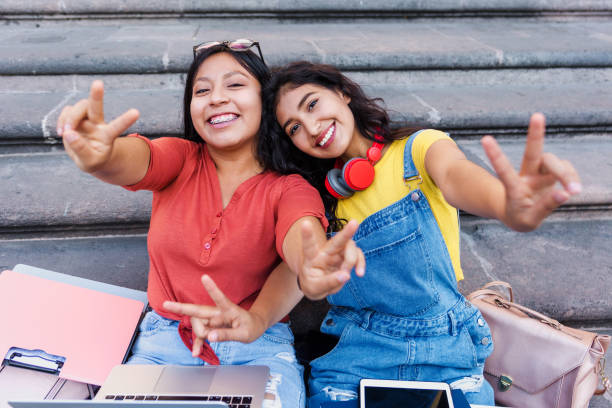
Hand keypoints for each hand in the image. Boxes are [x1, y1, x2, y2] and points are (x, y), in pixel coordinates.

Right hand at [57, 80, 138, 173]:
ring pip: (79, 107)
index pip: (117, 127)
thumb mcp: (89, 163)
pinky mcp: (76, 117)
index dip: (125, 120)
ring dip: (70, 118)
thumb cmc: (93, 160)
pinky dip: (62, 120)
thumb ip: (80, 150)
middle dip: (97, 95)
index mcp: (107, 136)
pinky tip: (62, 132)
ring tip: (64, 133)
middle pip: (97, 107)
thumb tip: (68, 133)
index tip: (136, 112)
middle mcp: (98, 124)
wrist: (88, 156)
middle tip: (98, 83)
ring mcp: (87, 119)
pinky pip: (67, 111)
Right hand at [163, 275, 266, 355]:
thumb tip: (210, 337)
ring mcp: (213, 320)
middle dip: (180, 308)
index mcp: (228, 310)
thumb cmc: (251, 327)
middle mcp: (217, 312)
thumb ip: (227, 335)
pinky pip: (200, 335)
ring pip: (197, 325)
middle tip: (165, 305)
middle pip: (197, 311)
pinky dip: (197, 344)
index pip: (219, 297)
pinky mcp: (211, 327)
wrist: (254, 327)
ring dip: (198, 335)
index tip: (204, 277)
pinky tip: (196, 353)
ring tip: (206, 345)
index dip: (211, 288)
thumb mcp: (244, 334)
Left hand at [299, 219, 365, 299]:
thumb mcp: (316, 288)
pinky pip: (358, 255)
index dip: (307, 235)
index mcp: (312, 258)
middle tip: (354, 223)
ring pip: (350, 247)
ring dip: (352, 260)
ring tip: (346, 275)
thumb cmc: (314, 285)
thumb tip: (346, 275)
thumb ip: (329, 282)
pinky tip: (359, 273)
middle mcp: (326, 252)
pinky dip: (360, 263)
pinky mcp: (347, 257)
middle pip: (336, 241)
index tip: (305, 223)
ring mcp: (337, 253)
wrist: (319, 287)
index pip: (309, 245)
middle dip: (346, 232)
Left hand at [481, 113, 580, 231]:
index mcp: (514, 187)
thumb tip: (565, 193)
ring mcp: (541, 172)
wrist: (522, 214)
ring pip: (554, 162)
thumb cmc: (521, 216)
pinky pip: (567, 171)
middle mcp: (527, 175)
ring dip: (565, 174)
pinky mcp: (553, 174)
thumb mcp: (528, 220)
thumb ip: (545, 207)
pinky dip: (572, 179)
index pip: (505, 170)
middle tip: (537, 115)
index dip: (496, 155)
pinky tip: (573, 190)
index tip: (485, 139)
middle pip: (532, 153)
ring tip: (574, 191)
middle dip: (535, 134)